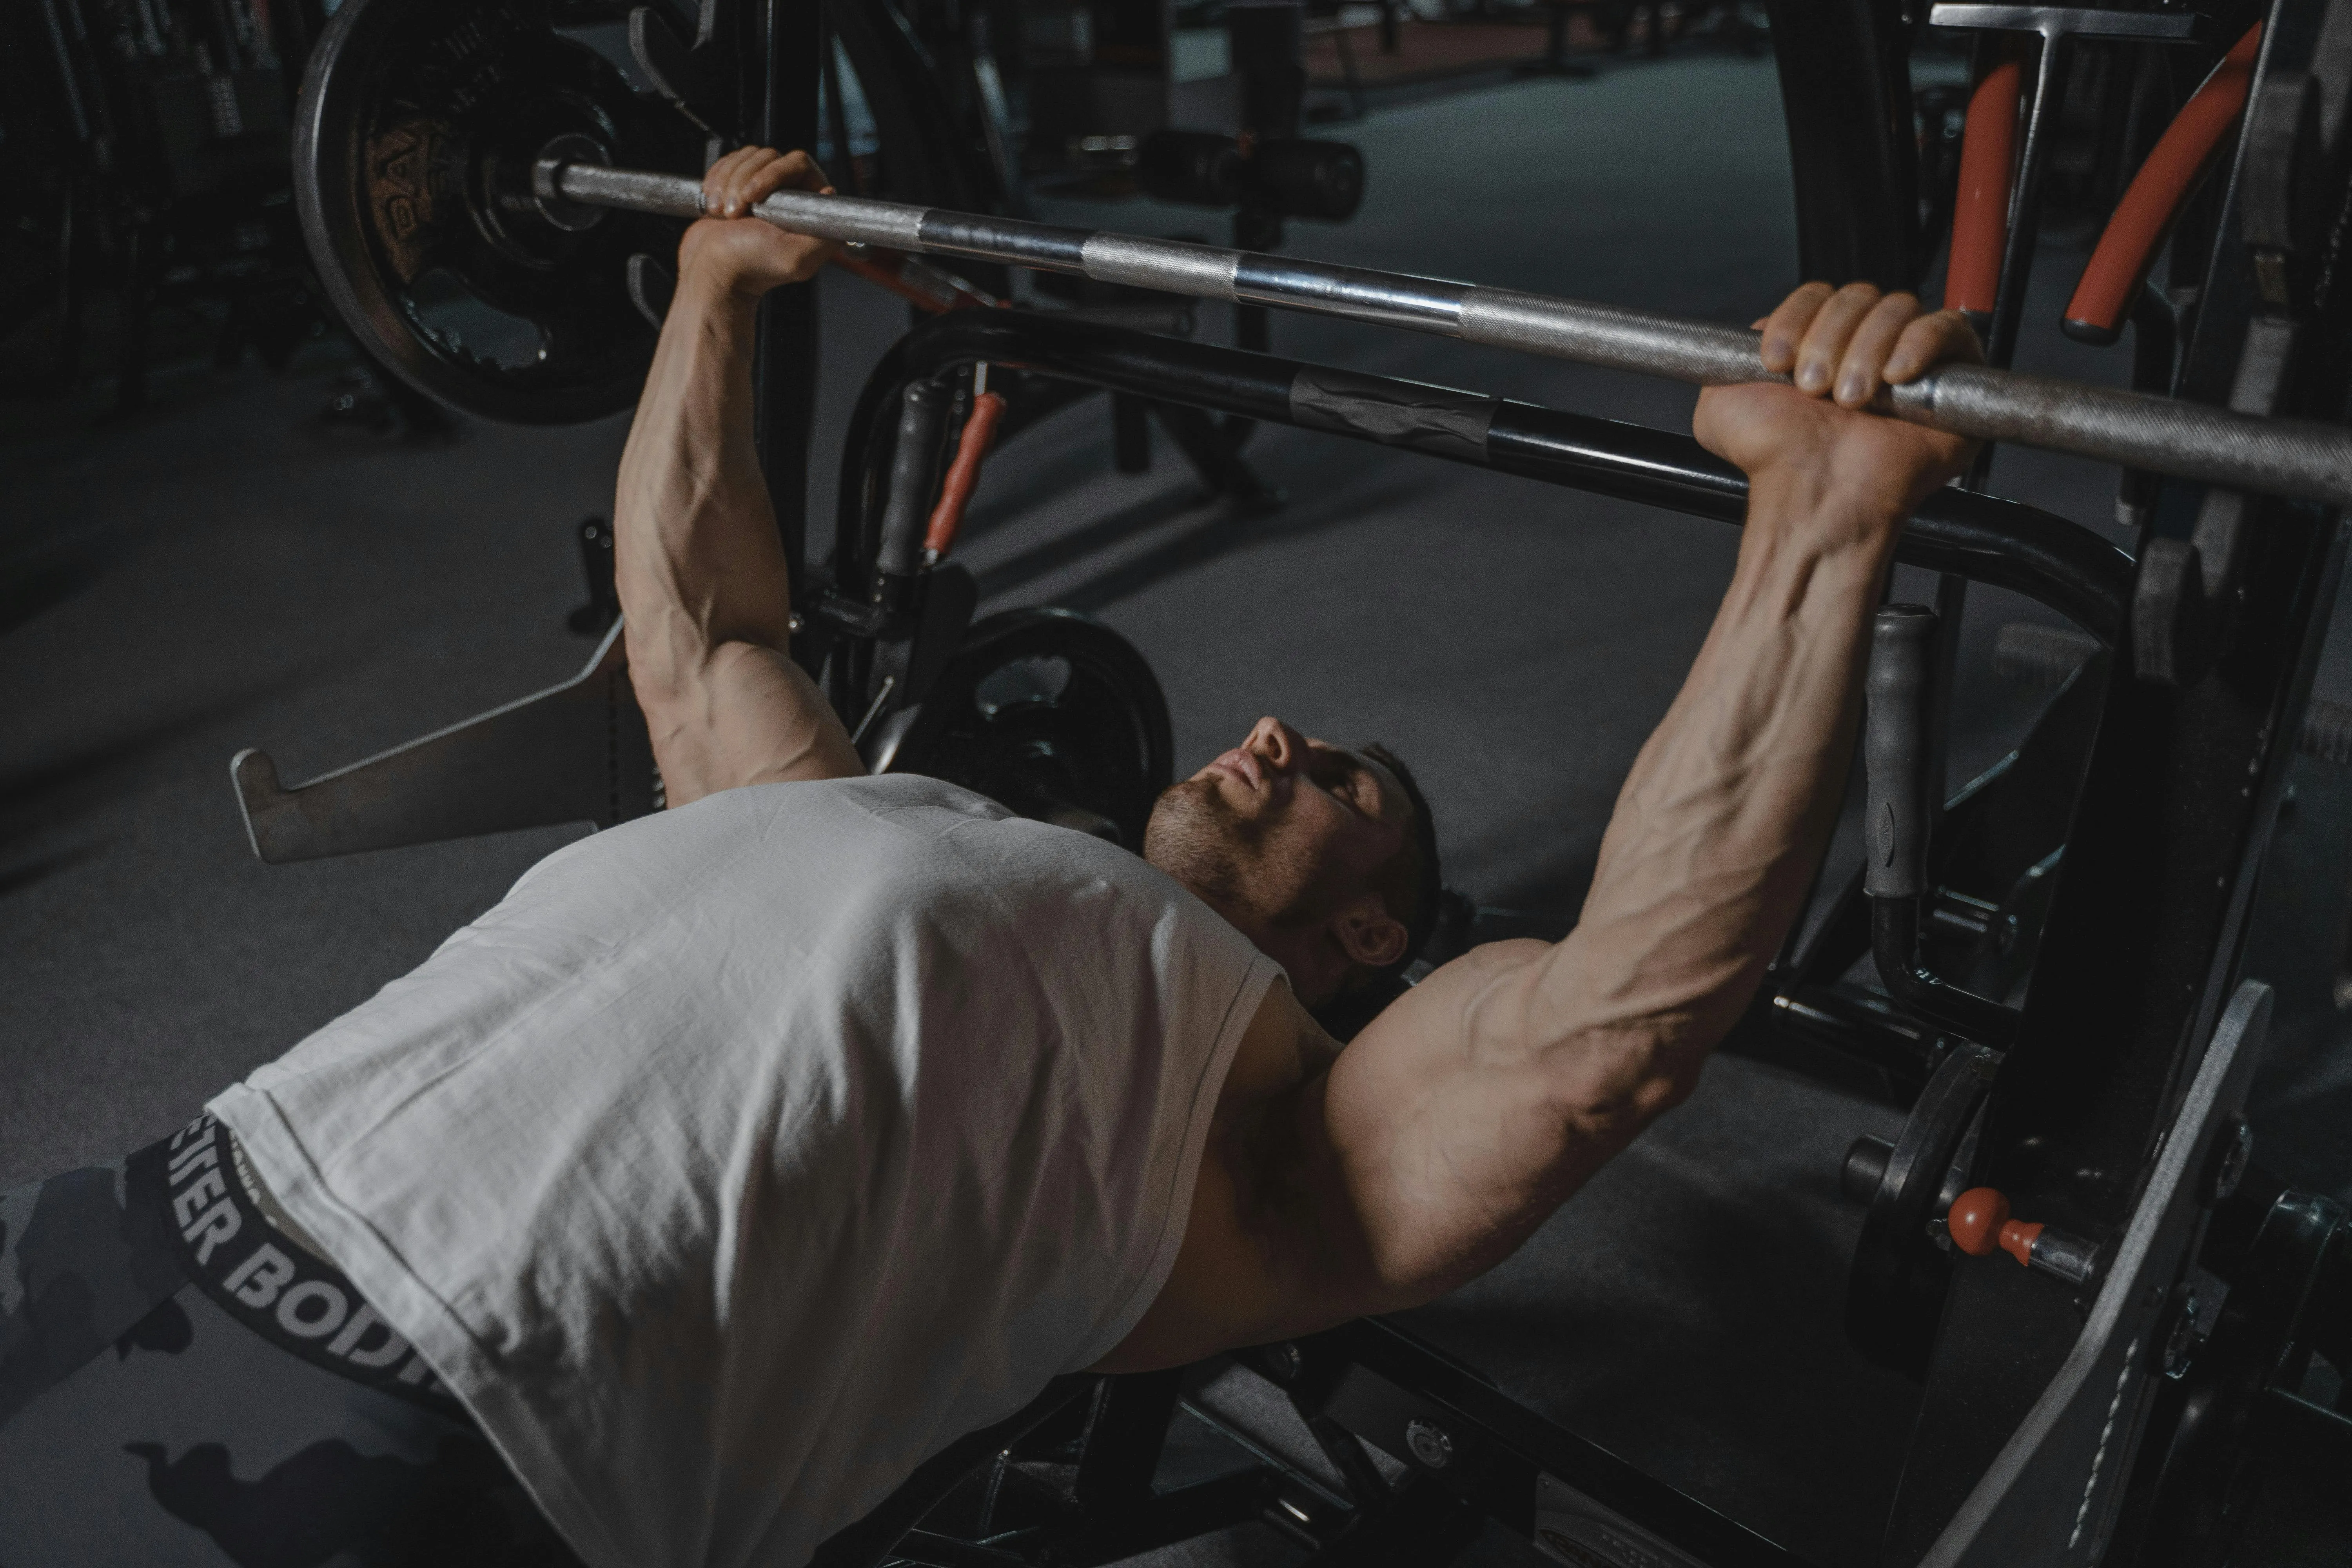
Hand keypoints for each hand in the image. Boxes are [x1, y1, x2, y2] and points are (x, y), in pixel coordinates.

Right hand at [677, 147, 839, 298]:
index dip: (773, 174)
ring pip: (748, 157)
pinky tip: (715, 206)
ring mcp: (763, 187)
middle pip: (770, 156)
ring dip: (728, 183)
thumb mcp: (796, 257)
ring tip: (723, 213)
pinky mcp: (739, 183)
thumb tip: (831, 196)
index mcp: (807, 209)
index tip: (754, 199)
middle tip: (735, 212)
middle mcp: (788, 196)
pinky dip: (717, 179)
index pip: (798, 164)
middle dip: (745, 180)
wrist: (711, 268)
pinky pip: (730, 161)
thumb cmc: (749, 265)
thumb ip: (822, 234)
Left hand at [1693, 283, 1981, 519]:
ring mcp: (1910, 360)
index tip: (1776, 361)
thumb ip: (1727, 363)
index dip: (1796, 318)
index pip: (1818, 295)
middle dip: (1829, 340)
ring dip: (1866, 350)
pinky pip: (1948, 327)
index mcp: (1818, 346)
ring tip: (1851, 401)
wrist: (1813, 495)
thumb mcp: (1719, 409)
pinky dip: (1918, 343)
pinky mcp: (1953, 376)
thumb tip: (1751, 337)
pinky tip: (1896, 377)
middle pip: (1858, 296)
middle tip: (1815, 390)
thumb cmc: (1774, 460)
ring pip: (1897, 307)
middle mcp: (1864, 348)